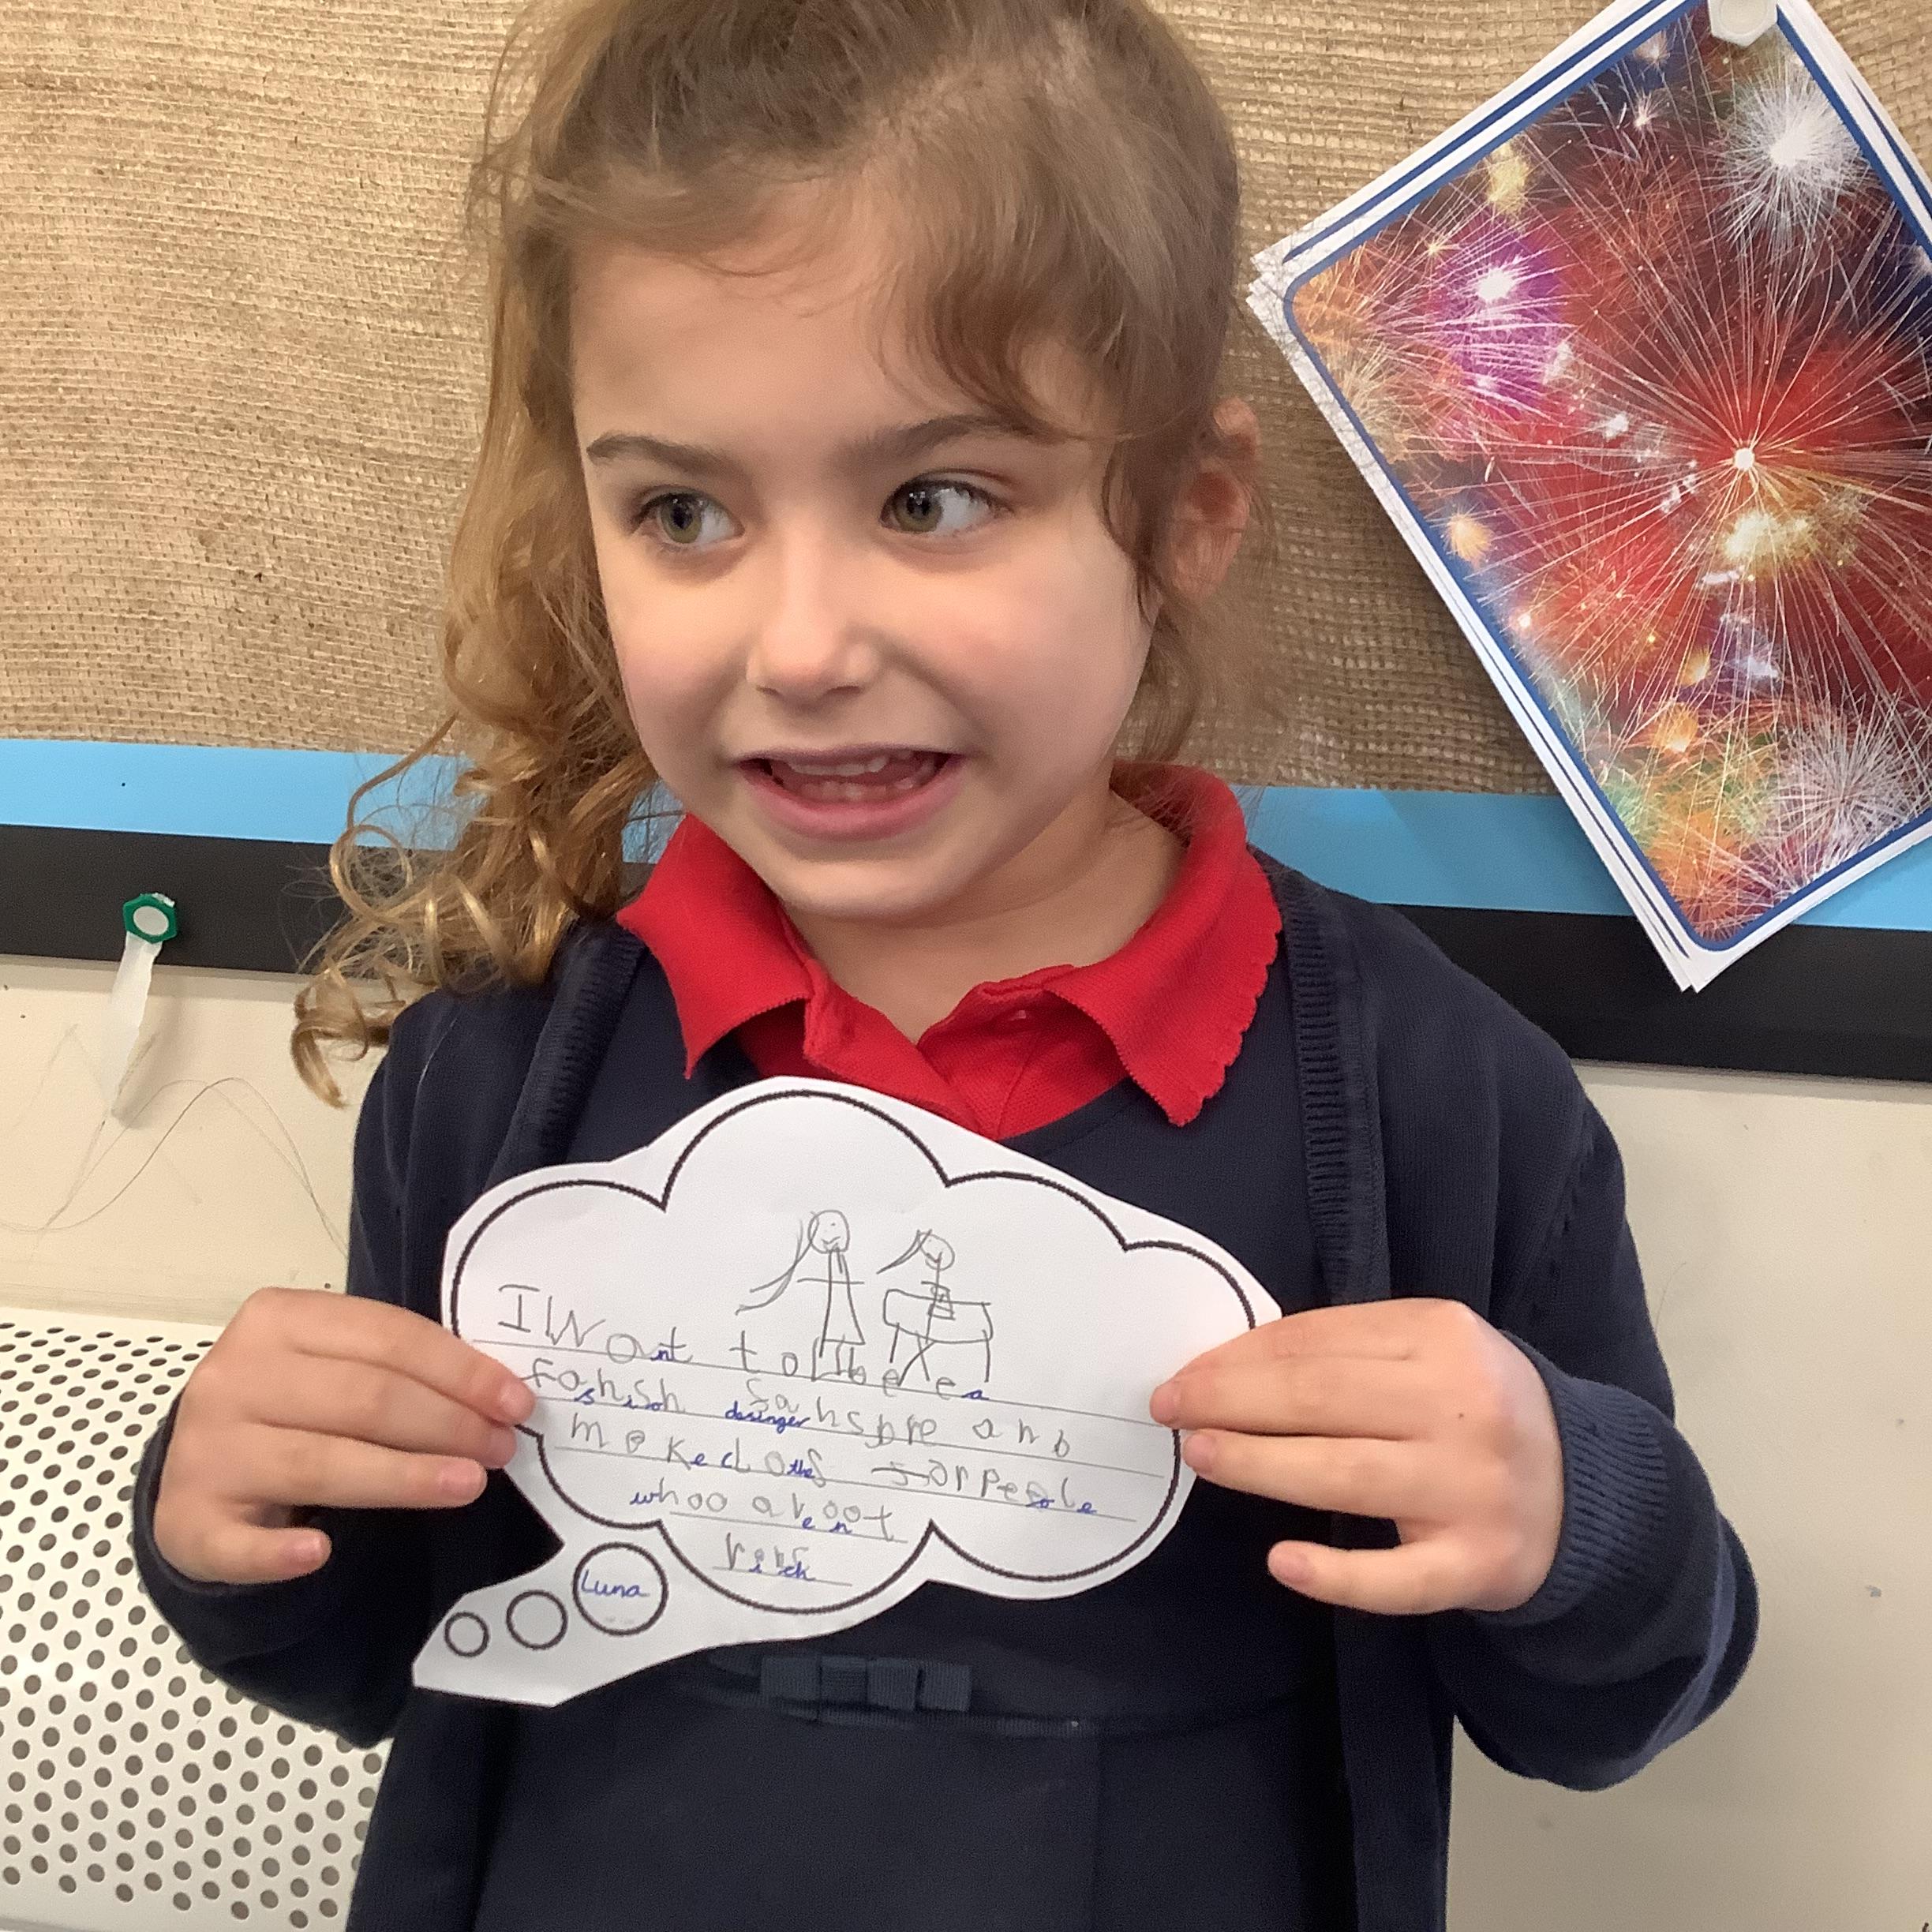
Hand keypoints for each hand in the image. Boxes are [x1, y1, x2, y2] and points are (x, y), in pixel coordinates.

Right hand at [152, 1286, 535, 1585]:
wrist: (202, 1467)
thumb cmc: (291, 1407)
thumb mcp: (335, 1365)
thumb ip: (397, 1368)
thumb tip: (498, 1395)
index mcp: (277, 1319)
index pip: (388, 1338)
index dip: (461, 1371)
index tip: (517, 1402)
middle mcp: (233, 1376)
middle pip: (362, 1398)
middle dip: (446, 1424)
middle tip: (500, 1449)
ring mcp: (206, 1449)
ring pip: (321, 1463)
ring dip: (405, 1477)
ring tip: (469, 1486)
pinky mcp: (188, 1520)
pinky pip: (240, 1543)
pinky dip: (279, 1551)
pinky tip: (321, 1554)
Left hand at [1150, 1300, 1563, 1615]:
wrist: (1587, 1489)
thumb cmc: (1476, 1407)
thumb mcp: (1430, 1350)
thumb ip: (1347, 1348)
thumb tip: (1231, 1361)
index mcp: (1444, 1337)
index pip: (1317, 1342)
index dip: (1238, 1357)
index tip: (1184, 1374)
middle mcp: (1462, 1408)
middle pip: (1319, 1400)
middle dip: (1230, 1402)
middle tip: (1170, 1411)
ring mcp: (1472, 1489)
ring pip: (1343, 1476)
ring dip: (1257, 1465)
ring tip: (1201, 1456)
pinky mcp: (1478, 1564)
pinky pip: (1398, 1577)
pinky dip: (1337, 1574)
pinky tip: (1283, 1562)